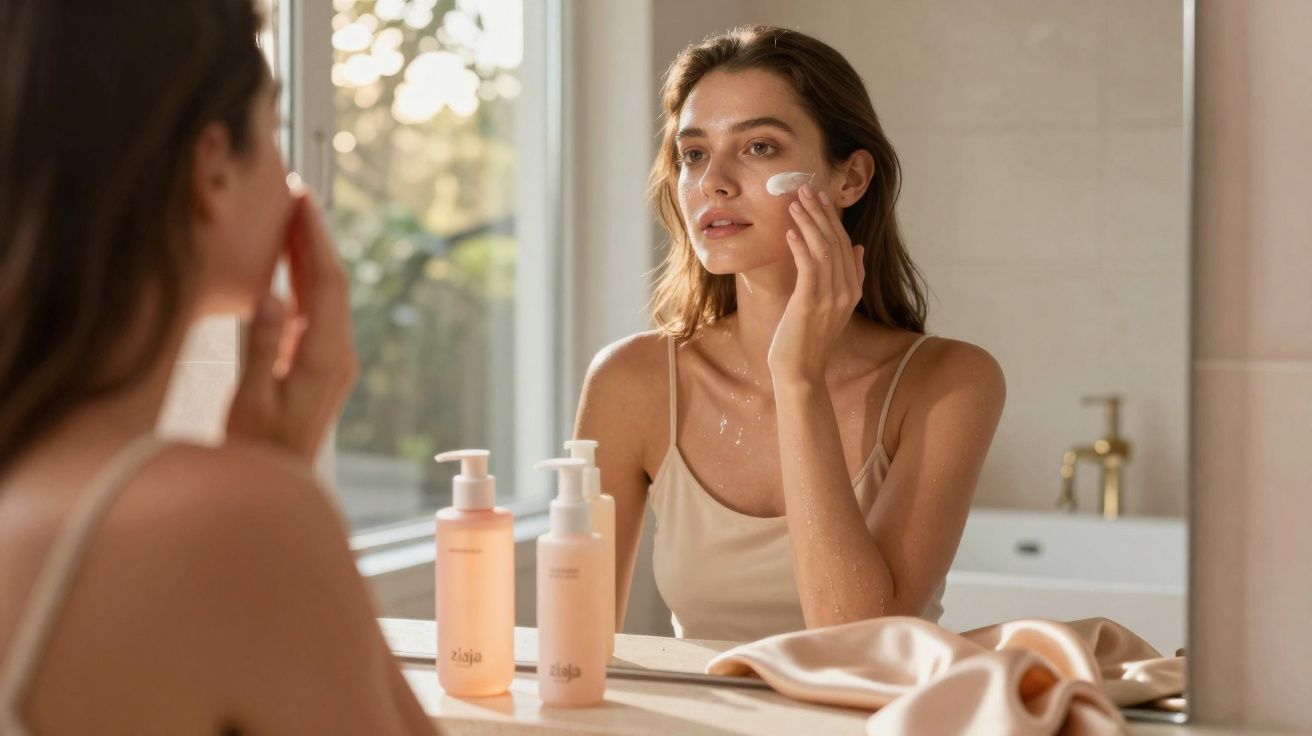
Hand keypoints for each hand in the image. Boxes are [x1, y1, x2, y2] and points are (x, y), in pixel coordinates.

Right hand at [226, 190, 358, 462]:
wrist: (276, 489)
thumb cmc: (258, 453)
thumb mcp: (252, 401)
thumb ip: (263, 348)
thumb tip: (274, 297)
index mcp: (327, 358)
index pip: (328, 283)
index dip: (315, 238)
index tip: (302, 200)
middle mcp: (338, 355)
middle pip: (330, 282)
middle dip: (314, 236)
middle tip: (296, 192)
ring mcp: (332, 360)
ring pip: (323, 295)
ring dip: (308, 255)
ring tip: (290, 215)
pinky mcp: (319, 366)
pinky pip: (314, 312)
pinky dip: (301, 280)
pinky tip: (286, 262)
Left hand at [767, 183, 865, 385]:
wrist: (800, 372)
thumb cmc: (808, 339)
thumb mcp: (832, 306)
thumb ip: (849, 277)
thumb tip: (858, 248)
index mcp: (853, 290)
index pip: (846, 245)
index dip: (833, 219)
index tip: (820, 197)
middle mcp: (846, 291)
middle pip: (836, 242)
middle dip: (821, 213)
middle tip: (806, 189)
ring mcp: (831, 297)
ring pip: (824, 249)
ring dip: (809, 222)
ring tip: (795, 202)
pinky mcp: (811, 303)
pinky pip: (809, 267)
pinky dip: (801, 246)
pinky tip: (791, 231)